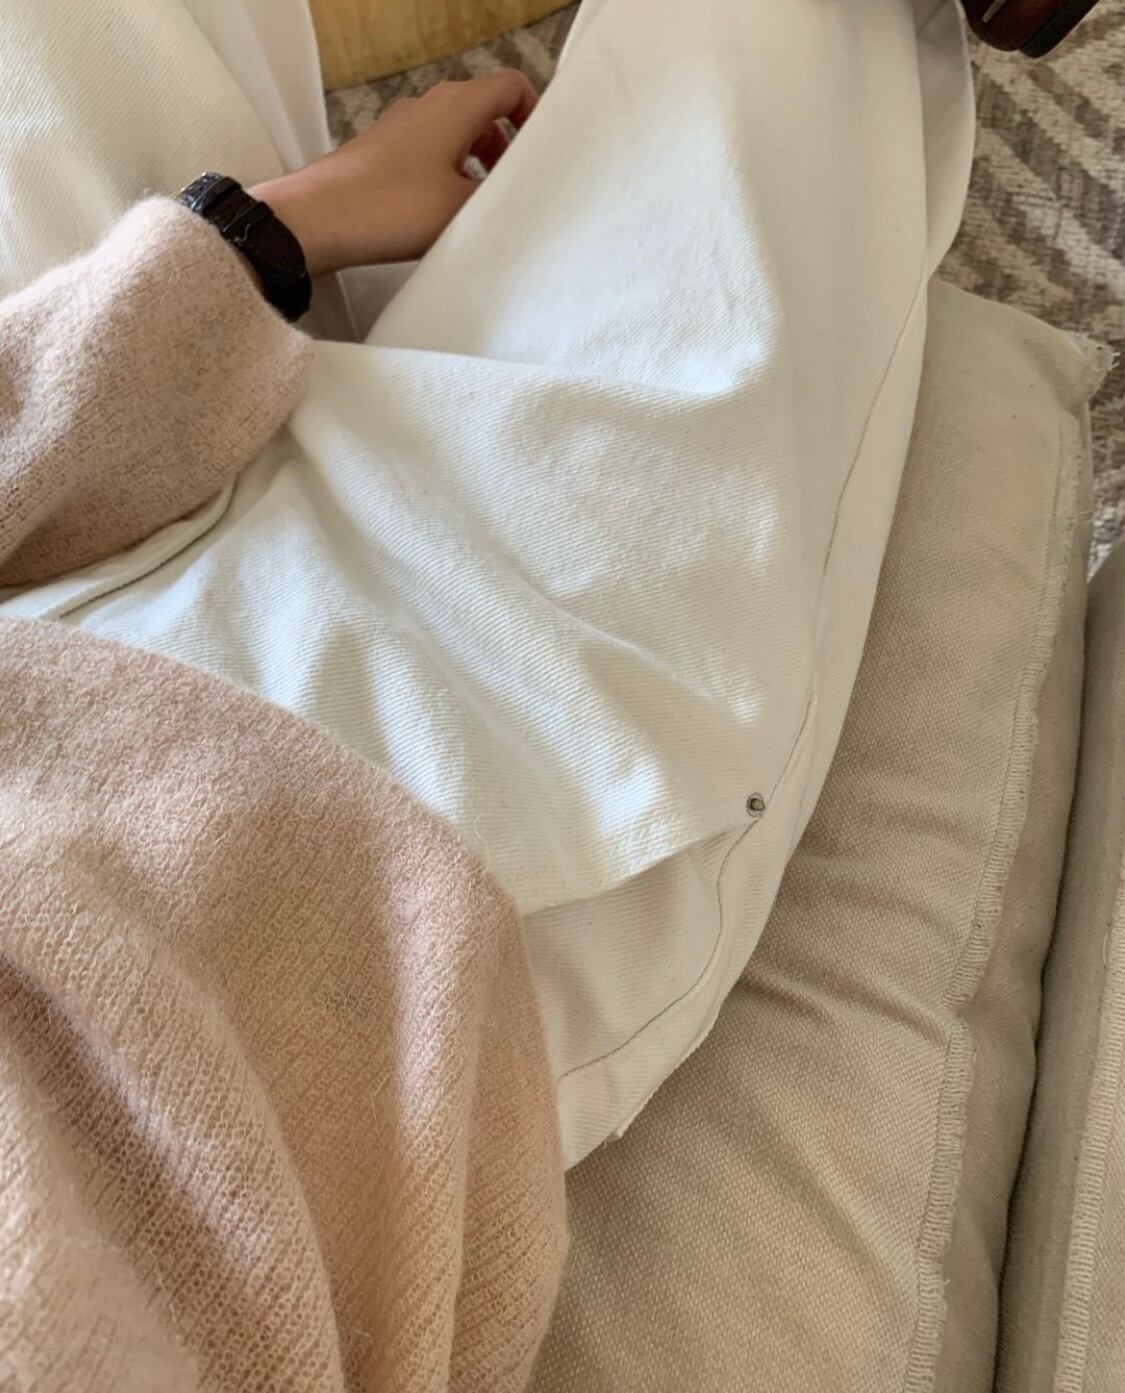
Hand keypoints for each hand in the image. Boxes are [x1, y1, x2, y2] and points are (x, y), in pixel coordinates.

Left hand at [249, 69, 537, 275]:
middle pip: (485, 112)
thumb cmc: (395, 206)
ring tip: (481, 209)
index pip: (512, 86)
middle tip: (516, 189)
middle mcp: (430, 106)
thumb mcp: (464, 209)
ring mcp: (402, 127)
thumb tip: (522, 197)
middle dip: (508, 147)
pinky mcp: (382, 152)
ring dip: (478, 165)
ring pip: (457, 135)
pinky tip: (444, 215)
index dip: (535, 115)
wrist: (319, 218)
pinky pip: (430, 154)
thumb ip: (501, 197)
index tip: (542, 155)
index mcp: (457, 105)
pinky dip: (448, 175)